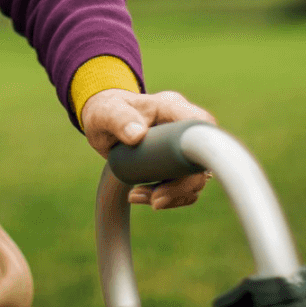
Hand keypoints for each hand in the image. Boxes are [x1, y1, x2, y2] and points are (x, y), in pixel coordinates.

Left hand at [80, 88, 216, 210]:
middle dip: (181, 185)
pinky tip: (140, 196)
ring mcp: (183, 147)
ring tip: (136, 195)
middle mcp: (183, 126)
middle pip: (201, 159)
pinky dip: (168, 198)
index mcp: (171, 107)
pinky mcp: (178, 165)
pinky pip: (185, 187)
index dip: (200, 149)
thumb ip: (119, 118)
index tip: (174, 175)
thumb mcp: (106, 112)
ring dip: (171, 195)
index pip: (201, 124)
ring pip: (195, 178)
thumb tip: (137, 135)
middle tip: (155, 199)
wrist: (104, 122)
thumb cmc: (106, 111)